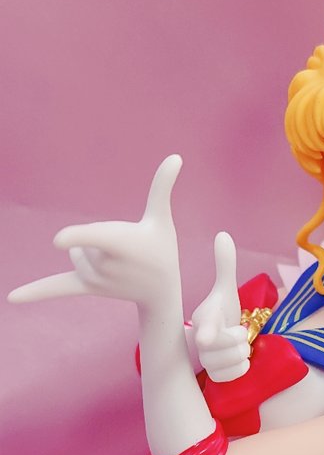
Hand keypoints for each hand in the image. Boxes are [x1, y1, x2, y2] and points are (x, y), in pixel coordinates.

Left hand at [8, 155, 182, 312]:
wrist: (161, 291)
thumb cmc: (161, 249)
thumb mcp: (162, 219)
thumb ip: (162, 188)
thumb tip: (176, 156)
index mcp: (120, 243)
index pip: (92, 237)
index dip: (76, 236)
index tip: (58, 241)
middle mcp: (105, 263)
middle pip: (83, 238)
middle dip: (98, 239)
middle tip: (127, 252)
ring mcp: (95, 278)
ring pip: (75, 252)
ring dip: (88, 251)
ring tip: (116, 261)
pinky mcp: (86, 287)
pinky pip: (57, 288)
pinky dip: (34, 293)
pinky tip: (11, 298)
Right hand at [191, 231, 249, 382]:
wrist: (215, 340)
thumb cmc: (221, 313)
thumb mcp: (226, 290)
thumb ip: (225, 265)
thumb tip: (223, 234)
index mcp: (205, 319)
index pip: (205, 328)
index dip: (206, 333)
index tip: (205, 337)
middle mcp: (201, 341)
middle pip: (234, 346)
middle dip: (243, 339)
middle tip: (236, 333)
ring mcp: (205, 361)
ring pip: (235, 361)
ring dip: (243, 354)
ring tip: (236, 346)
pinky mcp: (214, 377)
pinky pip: (236, 375)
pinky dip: (241, 368)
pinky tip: (234, 360)